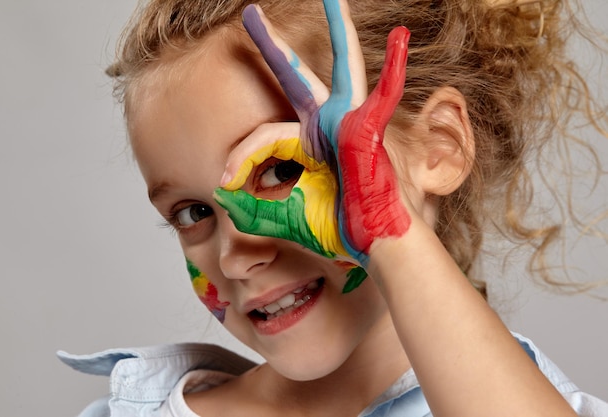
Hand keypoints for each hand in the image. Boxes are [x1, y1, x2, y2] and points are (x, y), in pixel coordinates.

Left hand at [214, 0, 410, 289]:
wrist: (372, 243)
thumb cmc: (336, 229)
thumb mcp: (282, 216)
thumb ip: (250, 206)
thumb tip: (218, 195)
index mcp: (308, 142)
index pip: (262, 136)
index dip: (238, 158)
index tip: (222, 183)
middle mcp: (328, 125)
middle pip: (296, 76)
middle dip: (272, 45)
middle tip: (251, 13)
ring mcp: (351, 122)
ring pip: (343, 67)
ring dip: (340, 29)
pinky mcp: (370, 131)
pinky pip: (384, 96)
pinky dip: (396, 69)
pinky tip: (400, 37)